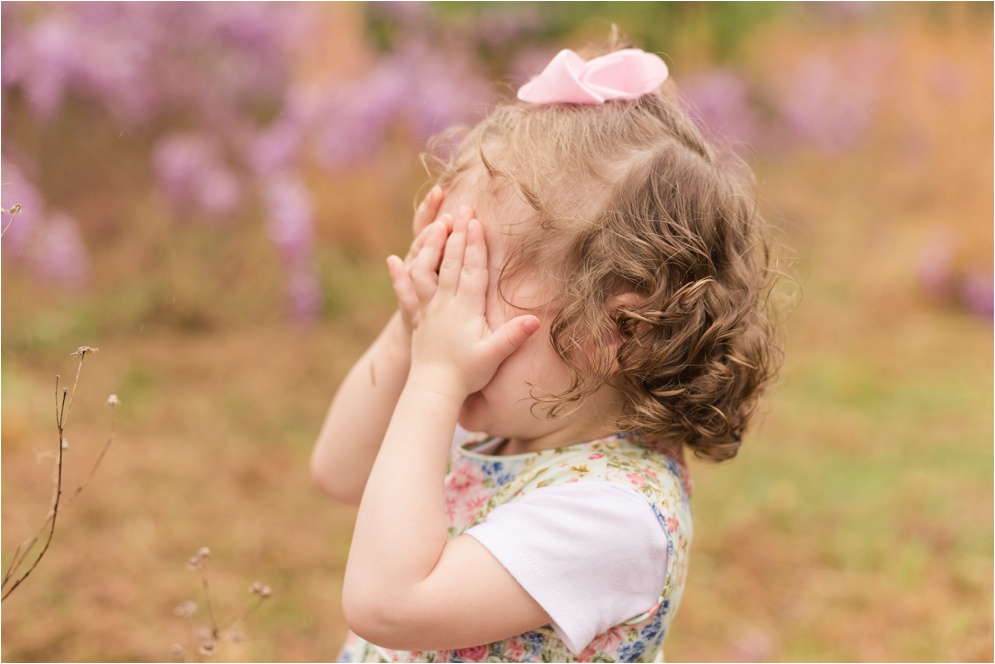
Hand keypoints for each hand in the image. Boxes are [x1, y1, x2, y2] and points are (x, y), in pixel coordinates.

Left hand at [389, 215, 539, 398]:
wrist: (434, 390)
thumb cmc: (467, 373)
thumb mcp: (493, 355)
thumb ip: (512, 336)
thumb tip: (535, 320)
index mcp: (465, 308)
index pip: (472, 269)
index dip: (475, 244)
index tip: (476, 221)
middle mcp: (444, 303)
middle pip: (451, 261)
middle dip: (458, 233)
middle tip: (462, 207)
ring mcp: (428, 309)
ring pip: (426, 270)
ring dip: (431, 246)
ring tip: (437, 224)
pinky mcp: (416, 318)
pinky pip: (404, 293)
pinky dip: (398, 276)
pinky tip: (393, 259)